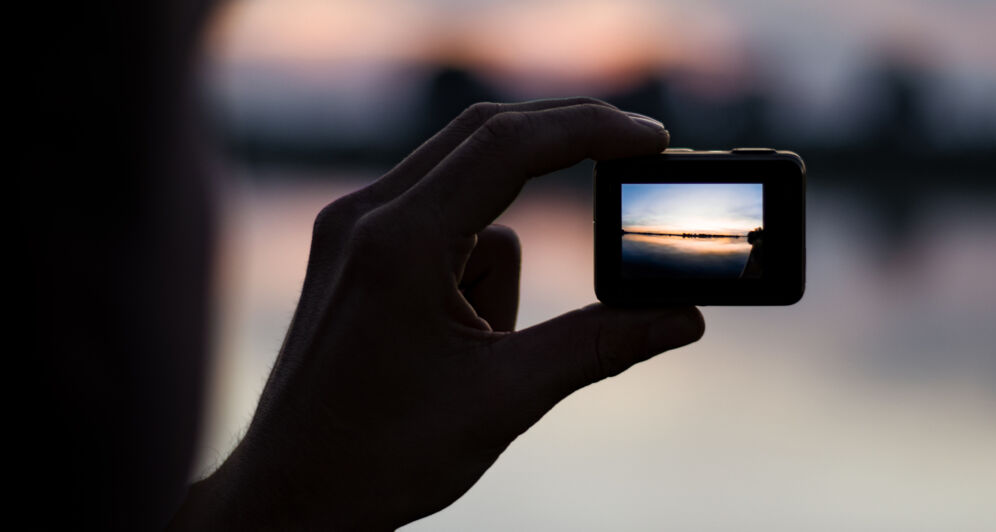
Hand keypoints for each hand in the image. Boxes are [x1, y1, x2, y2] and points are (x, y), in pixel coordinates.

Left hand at [172, 98, 704, 529]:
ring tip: (480, 352)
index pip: (507, 146)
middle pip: (487, 139)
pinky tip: (451, 342)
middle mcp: (366, 217)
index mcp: (399, 243)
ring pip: (471, 202)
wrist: (288, 497)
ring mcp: (353, 229)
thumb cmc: (379, 458)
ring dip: (502, 265)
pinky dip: (472, 272)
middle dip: (565, 146)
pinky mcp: (355, 249)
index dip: (590, 129)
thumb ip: (599, 347)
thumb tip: (681, 319)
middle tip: (634, 156)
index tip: (653, 136)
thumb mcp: (503, 400)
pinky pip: (442, 229)